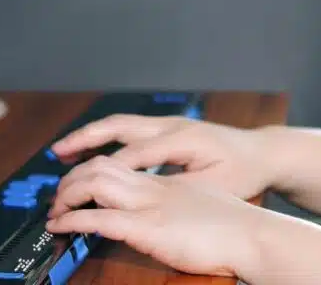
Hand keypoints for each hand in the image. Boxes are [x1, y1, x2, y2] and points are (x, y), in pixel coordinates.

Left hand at [45, 156, 266, 276]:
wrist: (256, 237)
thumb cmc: (239, 230)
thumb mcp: (204, 210)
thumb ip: (182, 209)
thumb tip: (168, 221)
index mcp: (168, 184)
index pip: (121, 165)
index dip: (92, 171)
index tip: (77, 184)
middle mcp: (156, 187)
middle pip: (101, 166)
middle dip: (72, 178)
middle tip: (58, 197)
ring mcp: (151, 205)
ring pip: (95, 182)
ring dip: (67, 195)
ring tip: (55, 210)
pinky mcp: (148, 228)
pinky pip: (99, 217)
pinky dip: (73, 220)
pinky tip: (60, 226)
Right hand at [50, 114, 276, 203]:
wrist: (263, 152)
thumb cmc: (244, 172)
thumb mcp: (217, 186)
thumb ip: (182, 191)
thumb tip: (148, 198)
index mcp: (182, 140)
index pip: (134, 155)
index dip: (105, 172)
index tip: (82, 188)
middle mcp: (171, 126)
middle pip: (119, 127)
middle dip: (85, 139)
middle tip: (57, 154)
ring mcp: (169, 123)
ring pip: (120, 123)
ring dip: (91, 135)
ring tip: (63, 149)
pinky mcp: (168, 128)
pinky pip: (129, 128)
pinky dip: (106, 136)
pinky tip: (92, 150)